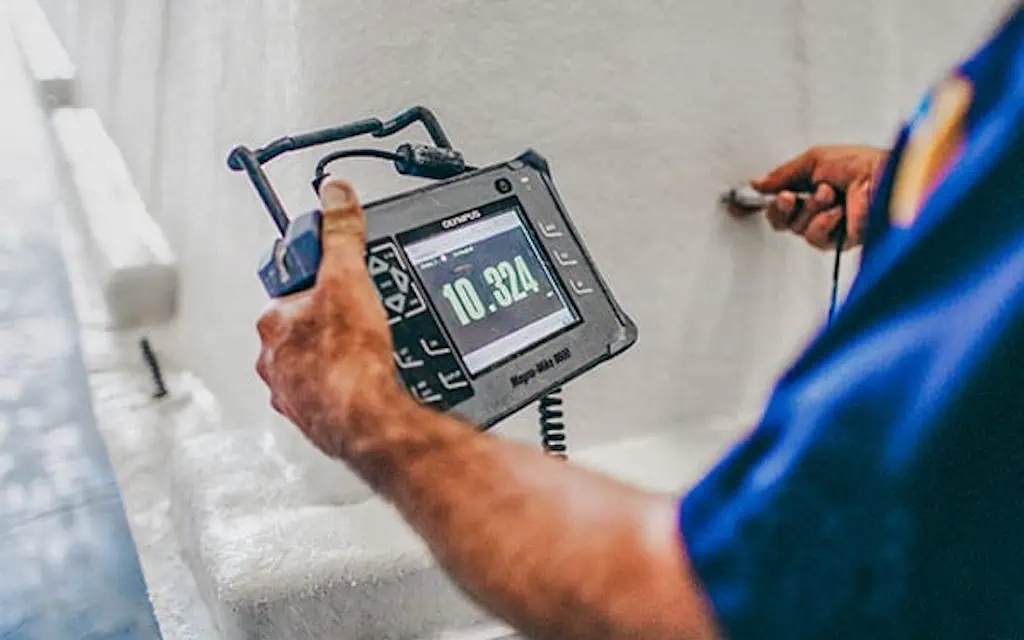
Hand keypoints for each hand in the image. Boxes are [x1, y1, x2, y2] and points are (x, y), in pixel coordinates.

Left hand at [255, 179, 404, 459]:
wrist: (366, 422)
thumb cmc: (348, 361)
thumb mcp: (349, 278)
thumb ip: (340, 233)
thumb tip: (335, 194)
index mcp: (273, 320)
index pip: (291, 281)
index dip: (321, 273)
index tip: (340, 271)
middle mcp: (274, 357)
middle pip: (304, 321)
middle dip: (330, 315)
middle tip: (363, 313)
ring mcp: (291, 390)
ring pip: (313, 358)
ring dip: (336, 351)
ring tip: (368, 348)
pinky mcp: (313, 416)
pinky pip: (327, 390)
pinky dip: (344, 383)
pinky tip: (365, 379)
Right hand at [744, 145, 887, 249]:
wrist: (883, 177)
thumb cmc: (860, 163)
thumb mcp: (813, 160)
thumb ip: (782, 174)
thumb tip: (757, 183)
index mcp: (812, 187)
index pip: (780, 203)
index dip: (767, 202)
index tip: (754, 199)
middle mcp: (819, 208)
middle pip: (782, 221)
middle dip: (781, 207)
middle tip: (788, 197)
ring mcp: (829, 225)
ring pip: (797, 229)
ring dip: (810, 209)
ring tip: (828, 194)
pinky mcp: (840, 240)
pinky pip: (815, 238)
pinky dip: (823, 222)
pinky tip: (837, 211)